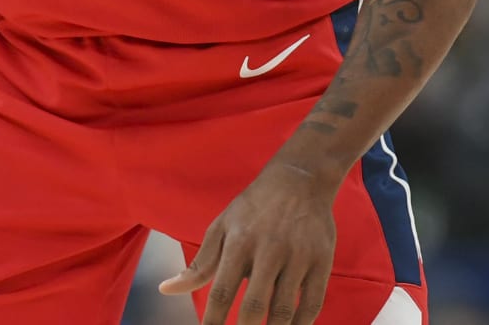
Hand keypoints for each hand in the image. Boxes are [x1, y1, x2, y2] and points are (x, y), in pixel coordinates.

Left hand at [160, 161, 339, 324]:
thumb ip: (199, 264)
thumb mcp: (222, 226)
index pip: (221, 292)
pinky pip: (312, 303)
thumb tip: (166, 289)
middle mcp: (269, 248)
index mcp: (239, 241)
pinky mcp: (322, 259)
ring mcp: (298, 255)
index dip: (213, 322)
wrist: (300, 178)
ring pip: (284, 309)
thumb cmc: (254, 207)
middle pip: (254, 305)